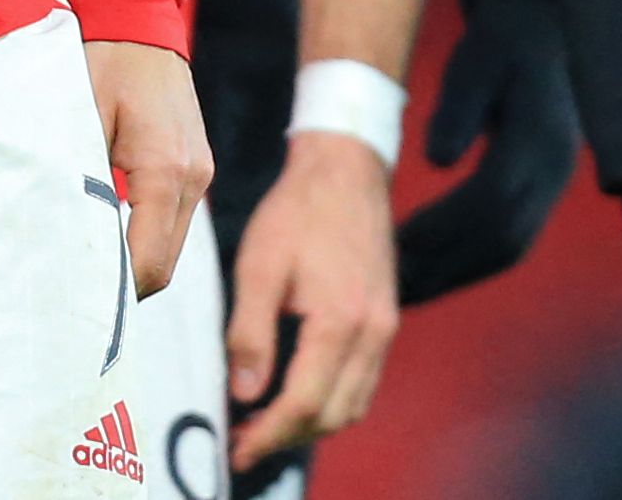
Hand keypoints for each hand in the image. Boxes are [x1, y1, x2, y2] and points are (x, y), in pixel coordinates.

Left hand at [88, 39, 213, 297]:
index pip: (148, 260)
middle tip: (80, 301)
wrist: (136, 20)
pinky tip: (113, 238)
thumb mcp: (77, 117)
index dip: (117, 293)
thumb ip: (76, 178)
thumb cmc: (99, 63)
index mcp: (164, 170)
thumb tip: (64, 236)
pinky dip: (148, 237)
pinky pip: (175, 219)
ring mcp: (200, 172)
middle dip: (128, 286)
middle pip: (165, 263)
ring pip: (172, 244)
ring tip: (91, 273)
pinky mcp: (197, 166)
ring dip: (139, 262)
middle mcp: (192, 177)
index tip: (81, 309)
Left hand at [226, 132, 398, 467]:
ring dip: (311, 425)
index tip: (237, 450)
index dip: (268, 435)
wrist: (345, 172)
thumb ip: (250, 333)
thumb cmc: (297, 212)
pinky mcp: (385, 322)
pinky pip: (363, 383)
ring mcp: (384, 330)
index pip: (303, 403)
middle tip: (244, 441)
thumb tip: (244, 393)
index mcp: (339, 321)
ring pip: (353, 406)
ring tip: (265, 425)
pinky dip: (331, 401)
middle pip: (333, 416)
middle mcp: (372, 334)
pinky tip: (298, 393)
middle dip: (288, 438)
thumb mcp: (258, 266)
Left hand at [394, 0, 580, 304]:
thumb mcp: (479, 59)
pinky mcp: (541, 195)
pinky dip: (467, 264)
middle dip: (444, 266)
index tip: (392, 244)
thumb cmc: (504, 40)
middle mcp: (554, 172)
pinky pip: (507, 243)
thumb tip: (436, 158)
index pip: (492, 198)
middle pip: (501, 239)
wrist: (547, 29)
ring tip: (400, 289)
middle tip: (388, 284)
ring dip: (454, 274)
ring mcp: (552, 187)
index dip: (442, 227)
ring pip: (506, 250)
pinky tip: (428, 271)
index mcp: (539, 138)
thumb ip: (459, 106)